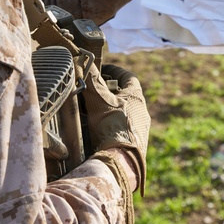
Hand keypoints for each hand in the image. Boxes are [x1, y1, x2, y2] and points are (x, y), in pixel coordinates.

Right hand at [83, 63, 150, 191]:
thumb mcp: (99, 99)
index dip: (115, 71)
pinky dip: (109, 127)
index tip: (102, 70)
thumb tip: (82, 61)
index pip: (128, 77)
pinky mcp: (135, 147)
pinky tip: (96, 132)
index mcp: (137, 98)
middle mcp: (142, 113)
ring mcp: (140, 131)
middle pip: (125, 96)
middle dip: (109, 93)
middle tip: (92, 92)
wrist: (121, 162)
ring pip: (123, 115)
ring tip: (91, 112)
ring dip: (108, 111)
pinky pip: (121, 131)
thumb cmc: (112, 126)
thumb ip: (91, 80)